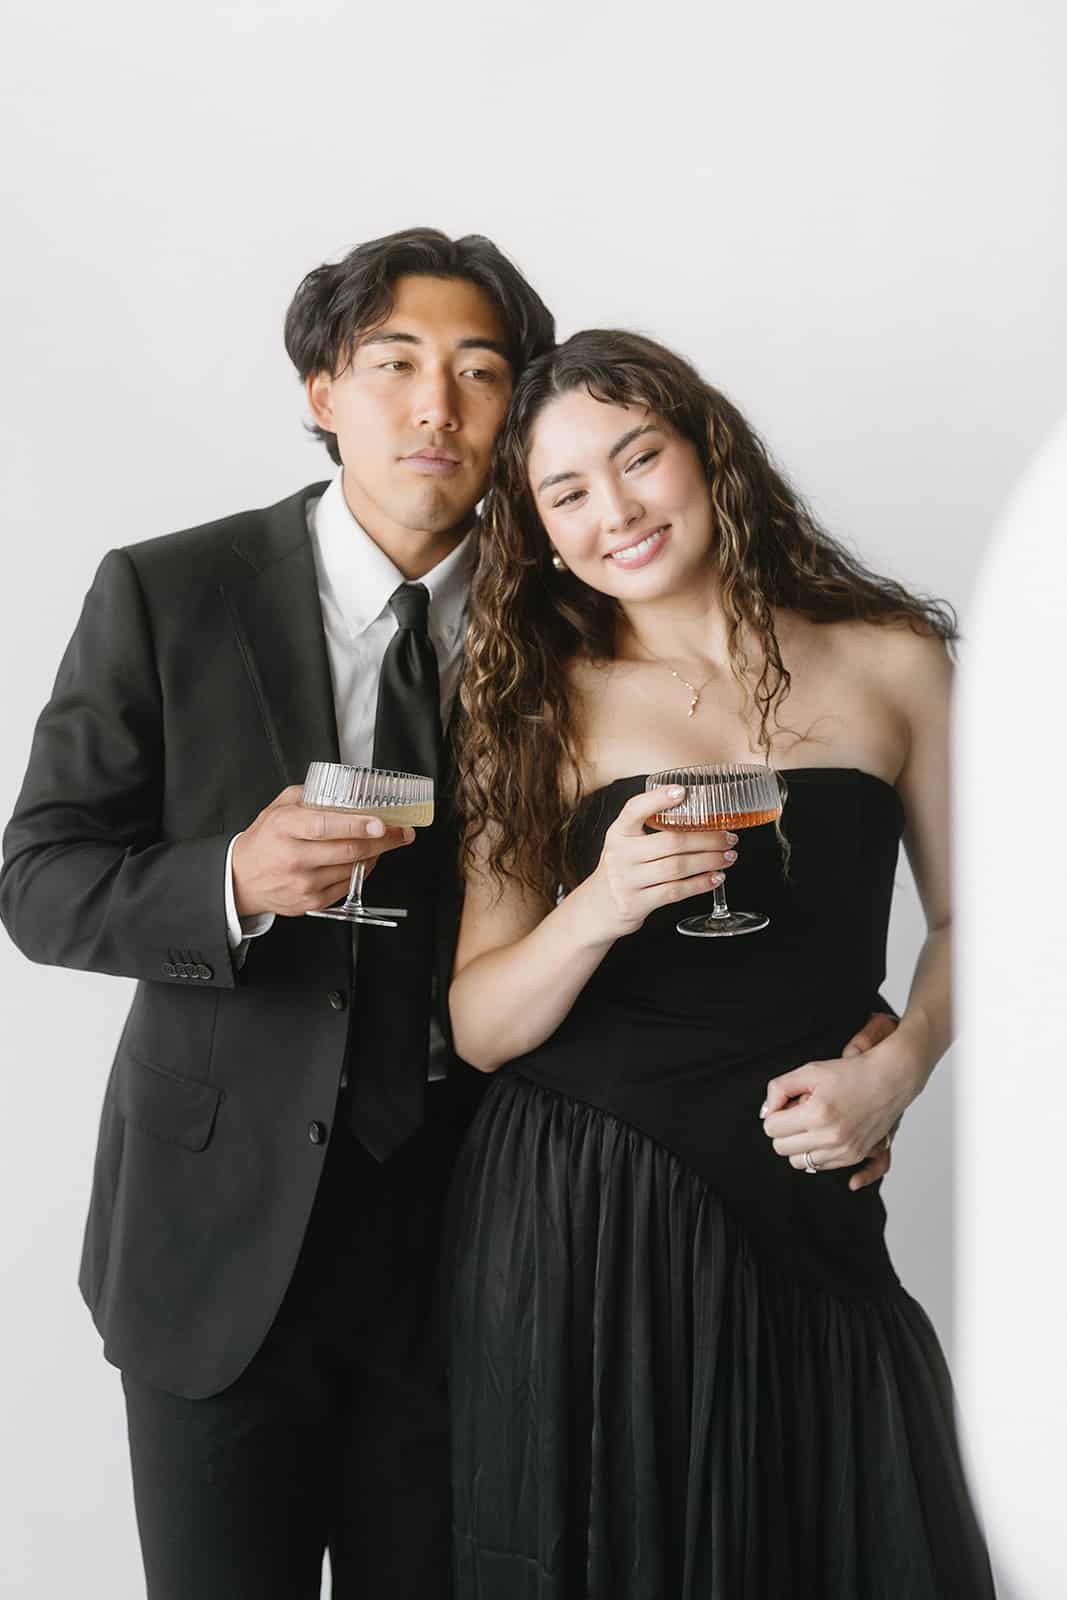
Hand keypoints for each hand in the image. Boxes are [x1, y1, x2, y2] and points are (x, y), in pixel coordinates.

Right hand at [231, 784, 415, 917]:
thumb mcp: (280, 808)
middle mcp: (293, 857)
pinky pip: (348, 886)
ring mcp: (302, 883)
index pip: (326, 826)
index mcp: (284, 828)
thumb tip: (349, 790)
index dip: (358, 826)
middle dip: (383, 841)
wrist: (242, 879)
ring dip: (375, 855)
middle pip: (347, 850)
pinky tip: (363, 859)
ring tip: (383, 843)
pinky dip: (361, 871)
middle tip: (402, 832)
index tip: (382, 823)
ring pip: (352, 869)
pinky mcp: (310, 902)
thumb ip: (311, 796)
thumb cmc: (265, 839)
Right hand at [575, 785, 736, 944]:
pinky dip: (700, 884)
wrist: (596, 909)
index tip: (682, 791)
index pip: (634, 810)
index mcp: (618, 834)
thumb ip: (648, 829)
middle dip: (707, 839)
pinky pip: (675, 892)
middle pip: (670, 842)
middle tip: (728, 836)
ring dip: (709, 861)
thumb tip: (695, 812)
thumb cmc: (621, 871)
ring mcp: (627, 881)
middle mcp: (620, 855)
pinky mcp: (636, 904)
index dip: (657, 799)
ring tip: (728, 856)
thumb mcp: (624, 844)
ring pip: (677, 867)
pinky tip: (716, 877)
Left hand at [760, 1026, 923, 1187]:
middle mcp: (830, 1137)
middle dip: (784, 1130)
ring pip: (798, 1162)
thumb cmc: (849, 1073)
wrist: (889, 1081)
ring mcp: (843, 1150)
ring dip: (799, 1144)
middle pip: (781, 1148)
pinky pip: (818, 1166)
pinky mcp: (853, 1157)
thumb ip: (778, 1089)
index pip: (771, 1128)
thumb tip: (766, 1114)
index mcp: (817, 1114)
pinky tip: (825, 1131)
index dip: (775, 1114)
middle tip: (799, 1113)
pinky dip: (815, 1151)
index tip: (787, 1104)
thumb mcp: (808, 1071)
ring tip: (814, 1122)